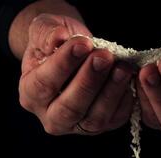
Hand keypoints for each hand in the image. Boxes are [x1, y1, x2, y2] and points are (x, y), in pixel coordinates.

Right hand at [19, 14, 133, 134]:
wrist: (75, 52)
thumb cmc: (58, 42)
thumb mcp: (45, 29)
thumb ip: (45, 33)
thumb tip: (58, 38)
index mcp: (31, 94)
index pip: (44, 84)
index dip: (63, 64)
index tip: (82, 44)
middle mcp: (51, 116)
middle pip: (69, 108)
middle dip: (89, 81)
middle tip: (104, 57)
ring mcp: (77, 126)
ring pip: (94, 118)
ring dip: (111, 92)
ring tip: (122, 67)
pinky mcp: (100, 126)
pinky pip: (115, 119)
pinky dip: (124, 100)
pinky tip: (129, 79)